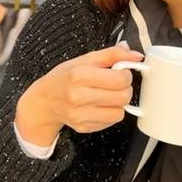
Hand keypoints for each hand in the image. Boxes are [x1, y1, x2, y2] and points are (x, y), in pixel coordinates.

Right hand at [15, 45, 143, 146]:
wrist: (44, 100)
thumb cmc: (64, 77)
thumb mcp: (85, 59)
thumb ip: (112, 54)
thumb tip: (137, 56)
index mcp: (79, 75)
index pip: (120, 79)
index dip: (126, 74)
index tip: (121, 72)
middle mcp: (78, 97)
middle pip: (123, 97)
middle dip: (125, 89)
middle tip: (117, 84)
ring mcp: (80, 115)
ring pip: (120, 113)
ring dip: (119, 103)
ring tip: (109, 95)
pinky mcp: (84, 127)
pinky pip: (111, 122)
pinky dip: (110, 113)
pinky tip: (100, 105)